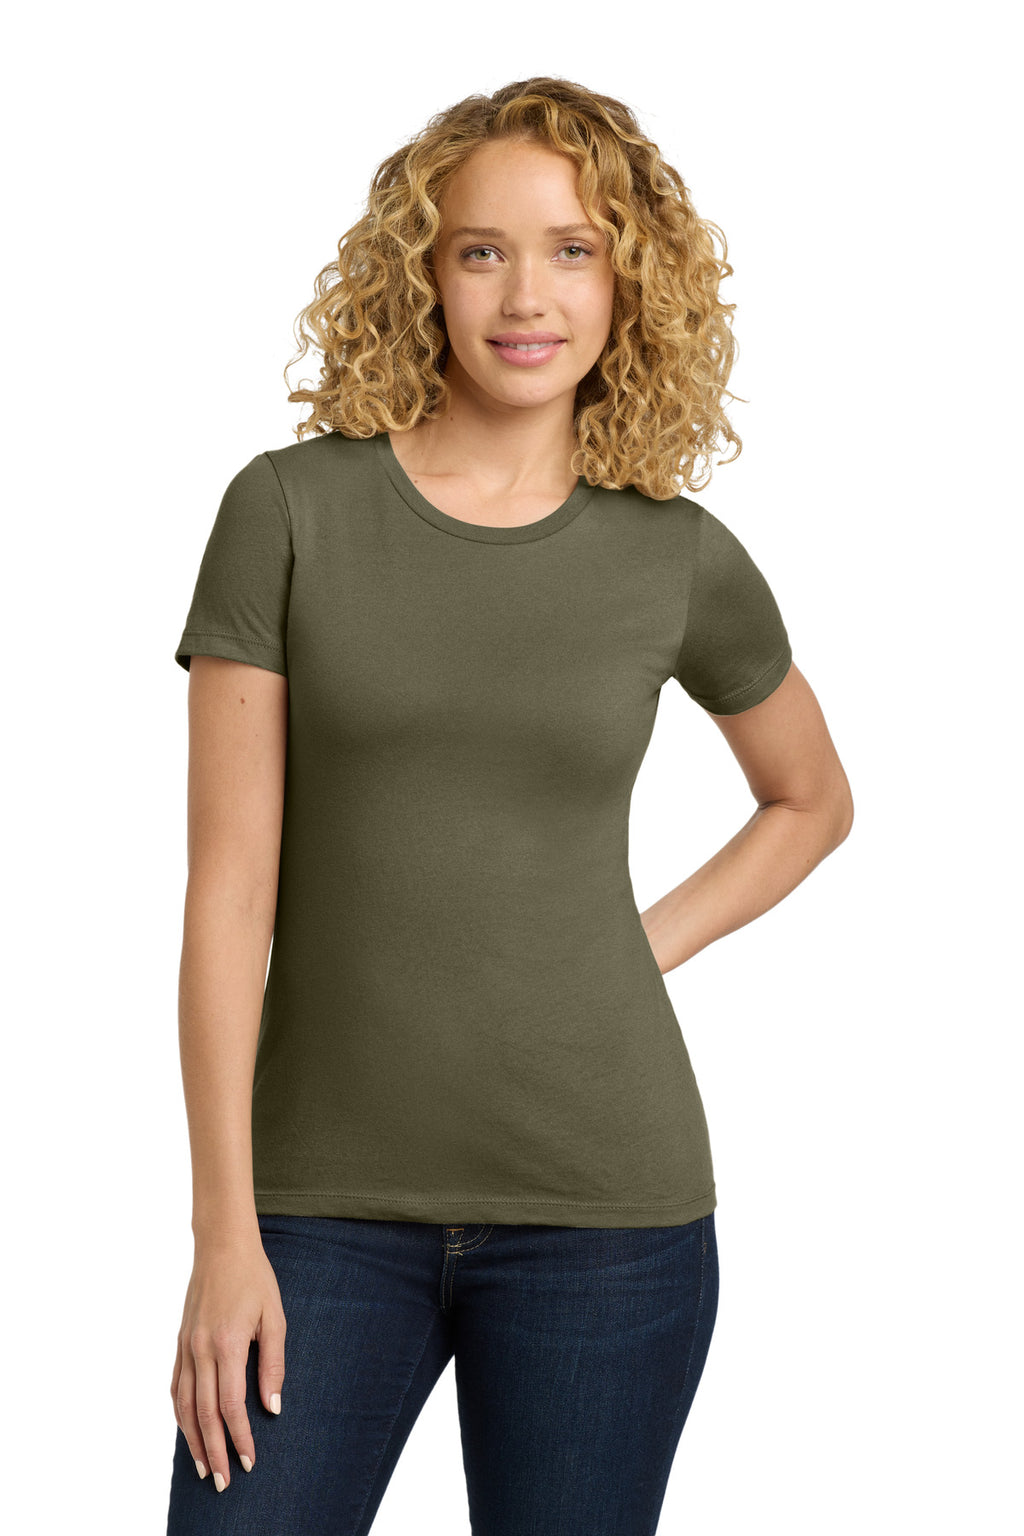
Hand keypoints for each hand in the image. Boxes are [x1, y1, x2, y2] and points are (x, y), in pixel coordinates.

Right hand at [170, 1237, 285, 1492]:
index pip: (231, 1404)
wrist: (222, 1246)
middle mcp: (201, 1350)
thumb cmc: (254, 1279)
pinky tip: (188, 1429)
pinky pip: (176, 1386)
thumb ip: (273, 1364)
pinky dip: (180, 1413)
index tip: (249, 1460)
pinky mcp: (180, 1342)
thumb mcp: (274, 1318)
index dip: (239, 1436)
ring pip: (185, 1405)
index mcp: (227, 1344)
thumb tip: (272, 1407)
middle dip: (215, 1451)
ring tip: (204, 1467)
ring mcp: (186, 1347)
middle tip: (224, 1482)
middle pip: (205, 1413)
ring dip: (193, 1440)